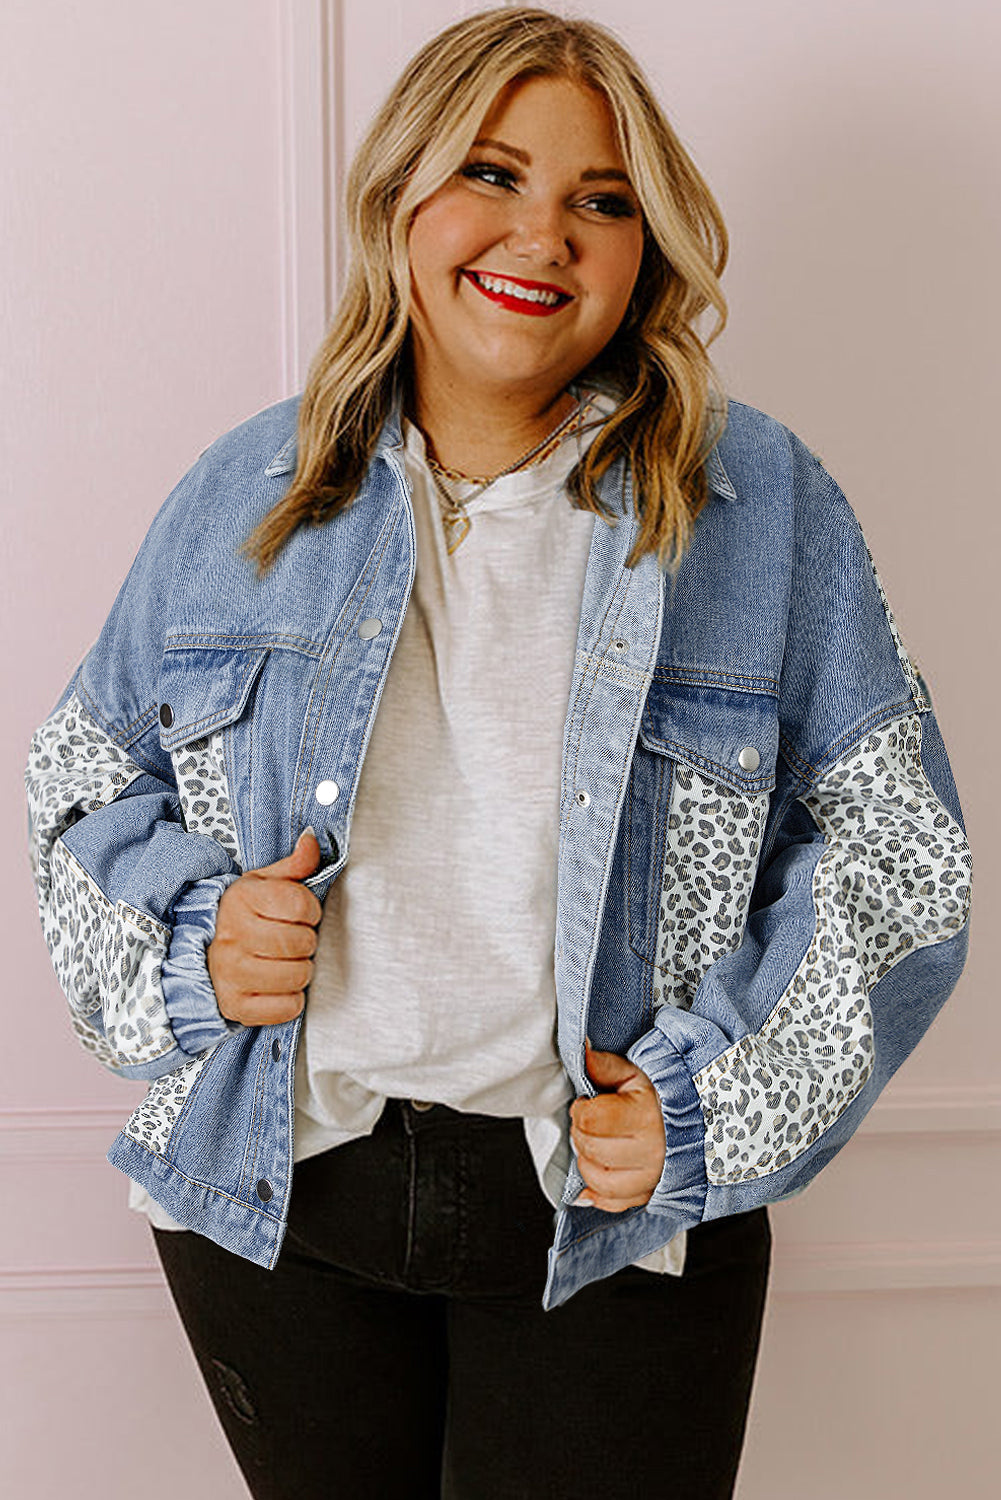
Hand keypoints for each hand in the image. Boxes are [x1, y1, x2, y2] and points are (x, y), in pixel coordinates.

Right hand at [207, 829, 322, 1026]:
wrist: (200, 953)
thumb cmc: (243, 916)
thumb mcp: (263, 884)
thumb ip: (295, 864)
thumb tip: (312, 839)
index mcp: (241, 900)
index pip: (301, 904)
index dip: (311, 910)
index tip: (303, 914)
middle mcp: (232, 937)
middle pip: (302, 943)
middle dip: (306, 941)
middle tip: (293, 940)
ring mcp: (231, 974)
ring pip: (298, 976)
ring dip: (300, 970)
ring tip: (286, 962)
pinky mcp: (236, 1006)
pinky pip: (288, 1007)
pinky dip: (291, 999)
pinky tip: (278, 985)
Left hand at [569, 1039, 665, 1210]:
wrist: (706, 1119)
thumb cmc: (670, 1093)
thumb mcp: (639, 1071)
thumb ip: (605, 1065)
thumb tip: (581, 1051)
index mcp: (647, 1116)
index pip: (591, 1120)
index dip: (581, 1109)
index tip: (586, 1102)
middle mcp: (652, 1153)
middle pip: (590, 1149)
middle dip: (581, 1131)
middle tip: (589, 1120)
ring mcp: (652, 1178)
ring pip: (597, 1181)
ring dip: (586, 1160)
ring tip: (595, 1142)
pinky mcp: (651, 1195)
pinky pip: (613, 1203)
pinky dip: (597, 1191)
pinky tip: (598, 1171)